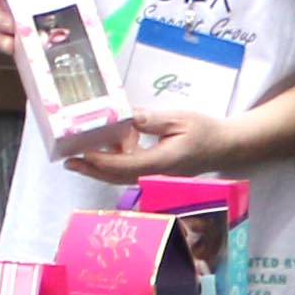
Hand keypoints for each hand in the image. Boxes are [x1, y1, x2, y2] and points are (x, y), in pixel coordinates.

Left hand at [64, 106, 250, 183]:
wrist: (225, 147)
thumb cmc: (205, 131)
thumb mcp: (179, 119)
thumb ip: (151, 120)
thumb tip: (125, 117)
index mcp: (163, 161)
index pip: (126, 165)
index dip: (103, 161)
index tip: (84, 152)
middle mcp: (157, 174)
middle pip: (118, 177)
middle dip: (93, 170)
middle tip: (69, 162)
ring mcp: (156, 177)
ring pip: (122, 177)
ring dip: (99, 170)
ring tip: (77, 160)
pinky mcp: (157, 173)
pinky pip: (130, 172)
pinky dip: (113, 166)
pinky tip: (104, 154)